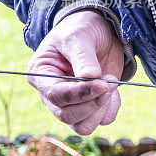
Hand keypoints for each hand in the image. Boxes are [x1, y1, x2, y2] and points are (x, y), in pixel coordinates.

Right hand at [26, 10, 123, 134]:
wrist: (99, 30)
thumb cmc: (81, 29)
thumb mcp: (78, 36)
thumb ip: (82, 57)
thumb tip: (91, 77)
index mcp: (40, 75)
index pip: (55, 94)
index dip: (78, 94)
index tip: (101, 84)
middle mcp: (52, 94)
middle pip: (68, 116)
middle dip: (92, 103)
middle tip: (108, 82)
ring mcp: (70, 103)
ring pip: (83, 126)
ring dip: (101, 109)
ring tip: (111, 83)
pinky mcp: (89, 106)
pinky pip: (101, 121)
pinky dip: (111, 108)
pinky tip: (114, 89)